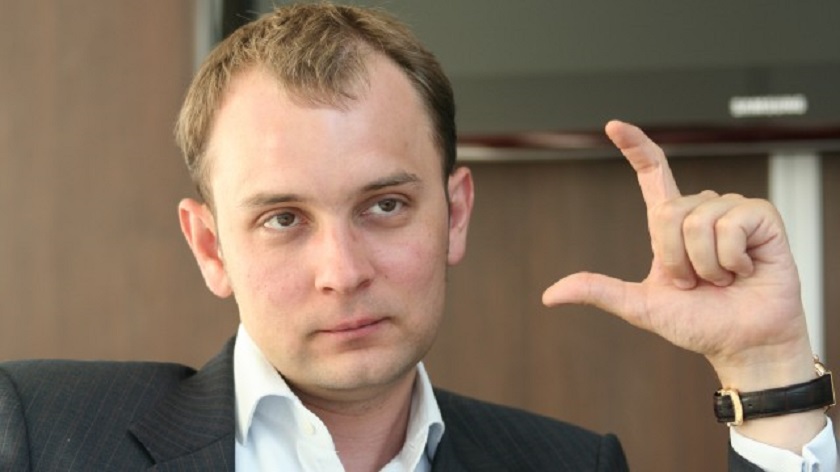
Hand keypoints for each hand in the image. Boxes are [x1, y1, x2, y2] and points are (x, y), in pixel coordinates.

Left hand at [542, 120, 813, 389]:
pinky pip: (731, 225)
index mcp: (671, 225)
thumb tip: (551, 294)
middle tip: (697, 282)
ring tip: (723, 278)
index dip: (635, 147)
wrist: (744, 344)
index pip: (652, 174)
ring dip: (705, 264)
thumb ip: (599, 291)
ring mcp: (732, 210)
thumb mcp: (641, 306)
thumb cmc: (700, 323)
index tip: (613, 125)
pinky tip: (744, 271)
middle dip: (675, 258)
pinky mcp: (762, 217)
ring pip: (698, 221)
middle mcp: (700, 211)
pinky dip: (731, 259)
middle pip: (667, 213)